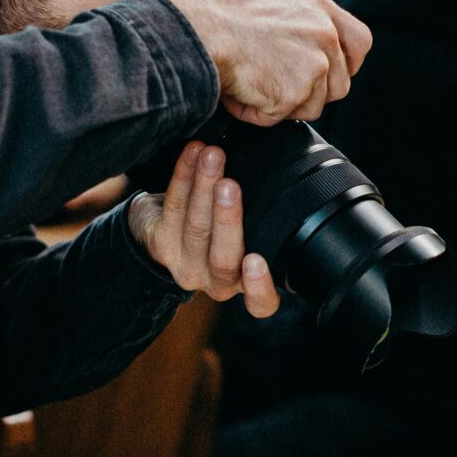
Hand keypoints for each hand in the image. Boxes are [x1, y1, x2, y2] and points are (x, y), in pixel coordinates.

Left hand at [127, 140, 280, 316]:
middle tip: (230, 185)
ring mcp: (186, 266)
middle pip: (223, 258)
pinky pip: (173, 207)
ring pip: (196, 228)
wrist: (165, 229)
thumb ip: (266, 222)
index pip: (260, 303)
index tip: (255, 260)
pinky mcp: (161, 245)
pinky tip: (194, 152)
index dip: (258, 287)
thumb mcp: (249, 232)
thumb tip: (295, 176)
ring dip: (203, 186)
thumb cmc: (220, 228)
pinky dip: (183, 175)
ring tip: (213, 156)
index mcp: (246, 282)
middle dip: (227, 218)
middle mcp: (217, 281)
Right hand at [155, 0, 371, 124]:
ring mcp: (313, 63)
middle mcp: (323, 32)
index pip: (358, 41)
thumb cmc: (210, 2)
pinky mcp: (295, 91)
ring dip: (283, 104)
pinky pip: (280, 117)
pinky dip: (257, 113)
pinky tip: (237, 94)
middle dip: (313, 91)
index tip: (323, 70)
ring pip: (312, 104)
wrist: (194, 29)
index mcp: (317, 5)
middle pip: (340, 81)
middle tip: (280, 86)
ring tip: (252, 87)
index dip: (344, 62)